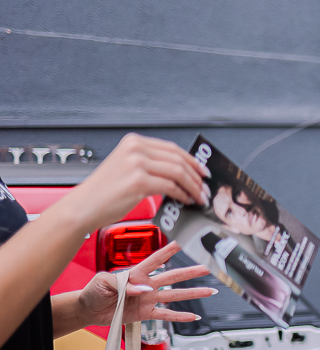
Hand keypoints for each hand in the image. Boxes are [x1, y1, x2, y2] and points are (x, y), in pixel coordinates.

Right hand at [59, 133, 208, 233]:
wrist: (83, 207)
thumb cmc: (105, 192)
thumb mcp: (127, 168)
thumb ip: (151, 164)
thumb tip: (181, 172)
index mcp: (133, 142)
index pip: (172, 148)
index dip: (192, 161)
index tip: (203, 172)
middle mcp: (135, 148)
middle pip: (178, 160)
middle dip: (196, 176)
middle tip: (205, 189)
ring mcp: (136, 163)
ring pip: (178, 173)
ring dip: (193, 187)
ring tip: (199, 197)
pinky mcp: (137, 181)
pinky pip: (170, 187)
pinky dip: (182, 195)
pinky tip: (185, 201)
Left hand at [78, 242, 215, 325]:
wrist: (88, 310)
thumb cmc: (93, 292)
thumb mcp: (102, 282)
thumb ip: (123, 284)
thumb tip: (144, 289)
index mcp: (136, 273)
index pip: (156, 259)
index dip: (170, 250)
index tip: (184, 242)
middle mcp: (146, 285)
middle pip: (173, 276)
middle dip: (191, 271)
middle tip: (206, 267)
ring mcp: (148, 299)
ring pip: (175, 295)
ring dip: (192, 293)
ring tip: (208, 291)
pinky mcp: (145, 313)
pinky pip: (166, 315)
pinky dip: (180, 316)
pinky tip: (192, 316)